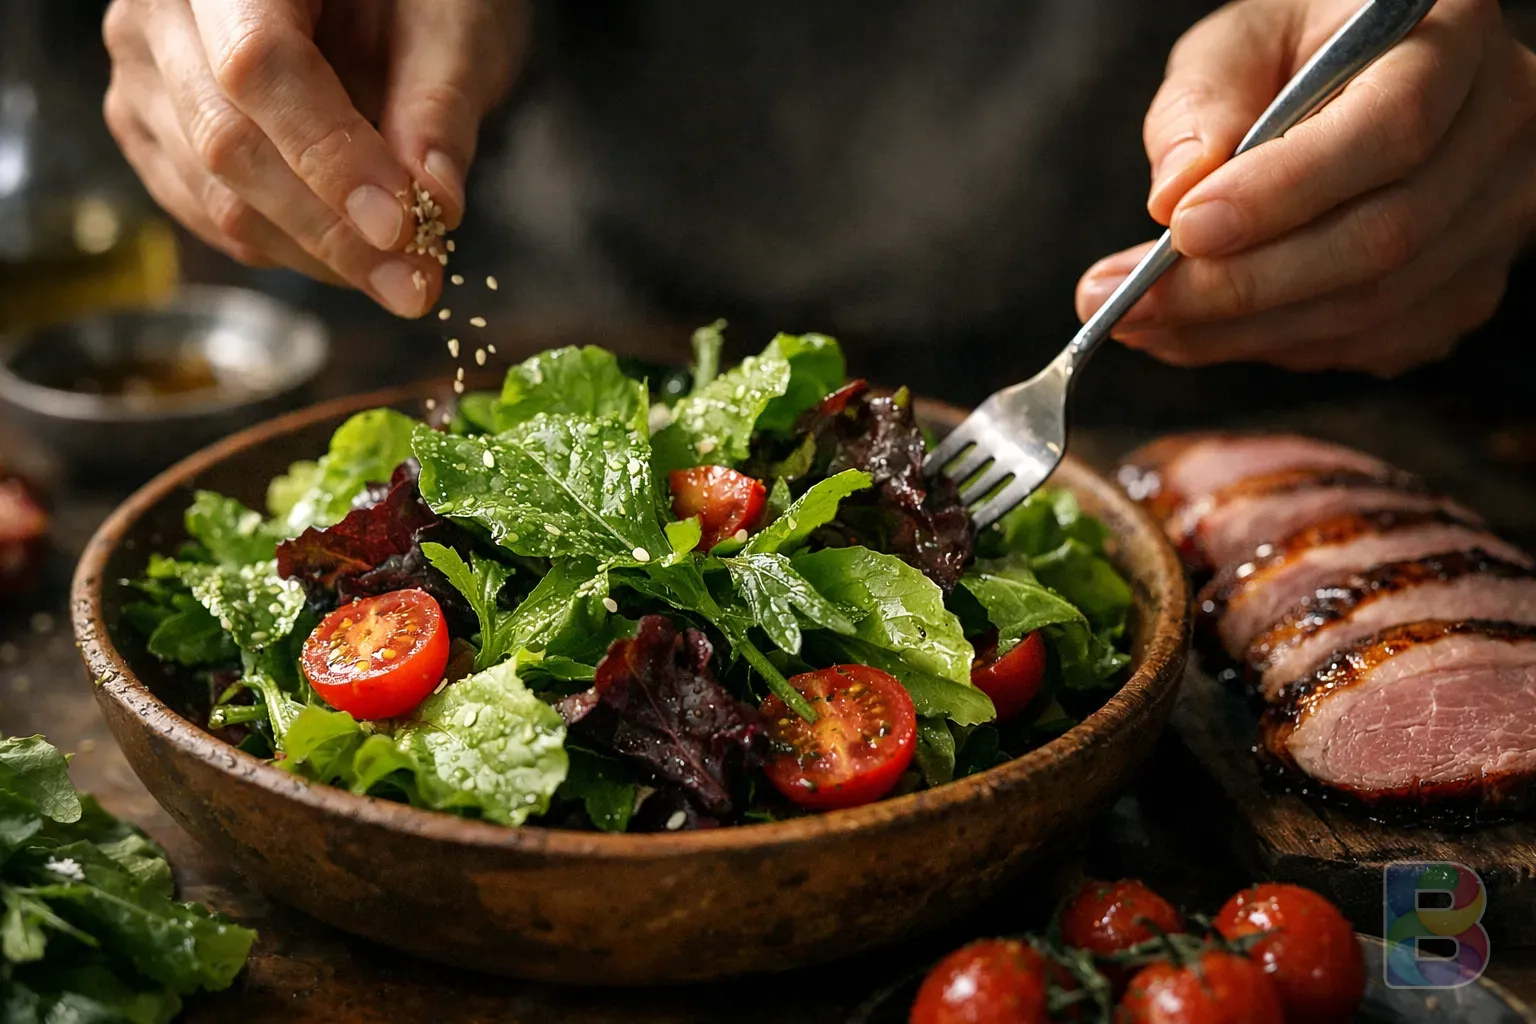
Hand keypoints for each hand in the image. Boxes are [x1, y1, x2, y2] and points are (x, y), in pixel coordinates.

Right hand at [103, 0, 525, 316]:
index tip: (402, 226)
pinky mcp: (151, 128)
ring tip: (400, 276)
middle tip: (416, 284)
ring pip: (214, 193)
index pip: (261, 67)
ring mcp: (146, 73)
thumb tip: (437, 202)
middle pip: (226, 142)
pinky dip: (285, 249)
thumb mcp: (452, 24)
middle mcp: (163, 12)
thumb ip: (440, 105)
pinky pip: (207, 212)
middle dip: (331, 232)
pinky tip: (351, 258)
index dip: (332, 157)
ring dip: (315, 254)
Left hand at [1076, 0, 1535, 374]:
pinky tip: (1197, 332)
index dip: (1284, 192)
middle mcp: (1500, 132)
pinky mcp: (1463, 290)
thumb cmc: (1295, 53)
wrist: (1362, 83)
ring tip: (1141, 323)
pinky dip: (1272, 347)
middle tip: (1130, 304)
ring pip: (1372, 308)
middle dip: (1240, 286)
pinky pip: (1368, 343)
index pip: (1390, 129)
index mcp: (1452, 40)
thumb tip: (1174, 196)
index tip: (1182, 228)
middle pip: (1383, 238)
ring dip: (1240, 332)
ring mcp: (1495, 221)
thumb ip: (1201, 105)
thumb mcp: (1238, 43)